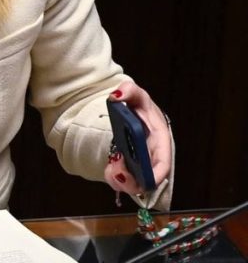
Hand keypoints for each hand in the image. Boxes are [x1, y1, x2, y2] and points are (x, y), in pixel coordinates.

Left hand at [104, 80, 171, 195]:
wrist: (130, 113)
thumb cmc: (140, 107)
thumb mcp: (136, 95)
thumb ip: (128, 91)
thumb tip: (117, 95)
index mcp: (160, 141)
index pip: (163, 164)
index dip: (156, 175)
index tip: (144, 178)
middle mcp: (153, 157)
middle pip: (148, 180)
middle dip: (133, 181)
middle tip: (117, 169)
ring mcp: (141, 165)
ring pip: (134, 184)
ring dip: (122, 181)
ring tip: (112, 168)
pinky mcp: (130, 168)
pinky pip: (124, 180)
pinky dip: (115, 178)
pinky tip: (110, 169)